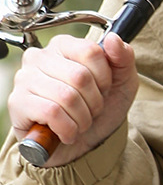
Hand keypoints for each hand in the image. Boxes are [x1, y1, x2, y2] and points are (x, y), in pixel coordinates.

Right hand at [8, 32, 137, 166]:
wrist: (84, 145)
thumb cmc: (99, 109)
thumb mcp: (122, 83)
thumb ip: (123, 57)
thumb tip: (114, 39)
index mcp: (63, 46)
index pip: (91, 51)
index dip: (104, 78)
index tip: (102, 90)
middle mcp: (40, 57)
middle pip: (80, 77)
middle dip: (94, 102)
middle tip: (89, 110)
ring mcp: (25, 79)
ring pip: (67, 97)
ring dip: (82, 118)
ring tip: (78, 122)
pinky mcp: (18, 103)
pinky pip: (51, 112)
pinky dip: (68, 129)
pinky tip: (66, 132)